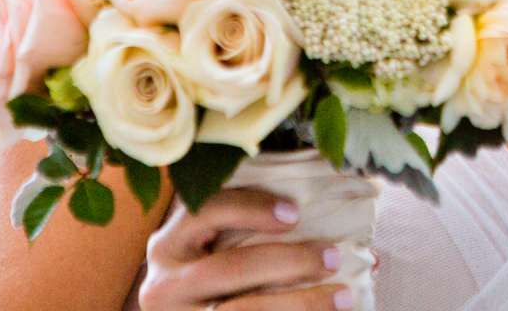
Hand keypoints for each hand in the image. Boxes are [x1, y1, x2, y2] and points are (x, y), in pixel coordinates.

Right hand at [140, 187, 352, 310]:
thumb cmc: (217, 274)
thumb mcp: (214, 247)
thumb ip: (250, 228)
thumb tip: (330, 206)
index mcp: (168, 245)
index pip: (205, 212)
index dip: (250, 209)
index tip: (295, 213)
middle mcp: (164, 285)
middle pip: (227, 270)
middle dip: (286, 262)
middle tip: (332, 257)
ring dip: (298, 304)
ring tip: (343, 297)